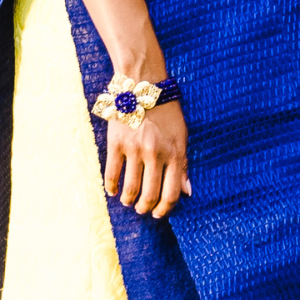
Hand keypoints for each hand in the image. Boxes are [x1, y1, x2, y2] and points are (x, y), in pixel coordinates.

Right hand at [103, 101, 189, 217]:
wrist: (143, 86)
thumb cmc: (167, 112)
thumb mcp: (182, 136)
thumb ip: (184, 165)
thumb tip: (187, 192)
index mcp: (175, 153)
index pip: (170, 194)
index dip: (164, 209)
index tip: (158, 213)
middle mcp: (155, 154)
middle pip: (149, 195)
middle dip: (145, 207)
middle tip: (142, 208)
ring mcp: (134, 149)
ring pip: (130, 188)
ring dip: (129, 200)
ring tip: (128, 201)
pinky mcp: (116, 143)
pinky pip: (112, 174)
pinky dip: (111, 187)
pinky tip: (113, 191)